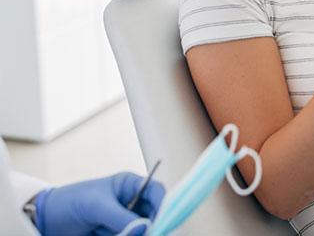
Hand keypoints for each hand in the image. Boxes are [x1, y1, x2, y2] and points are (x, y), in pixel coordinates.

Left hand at [34, 172, 164, 235]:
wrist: (45, 222)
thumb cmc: (70, 202)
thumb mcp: (96, 206)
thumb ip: (121, 217)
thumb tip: (145, 227)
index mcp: (130, 186)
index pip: (156, 192)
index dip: (163, 204)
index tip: (163, 220)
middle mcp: (132, 204)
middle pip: (154, 215)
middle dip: (152, 225)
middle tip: (150, 234)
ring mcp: (125, 222)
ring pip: (143, 230)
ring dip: (137, 234)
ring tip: (114, 233)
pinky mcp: (117, 235)